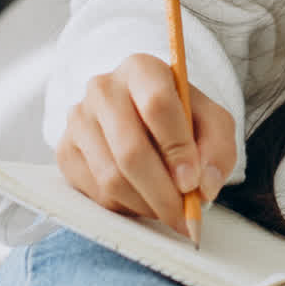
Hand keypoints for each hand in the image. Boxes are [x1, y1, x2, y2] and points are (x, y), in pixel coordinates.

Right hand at [55, 53, 236, 238]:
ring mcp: (78, 120)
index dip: (177, 148)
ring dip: (147, 205)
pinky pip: (96, 193)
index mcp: (142, 69)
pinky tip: (144, 201)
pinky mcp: (66, 151)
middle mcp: (103, 89)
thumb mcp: (211, 123)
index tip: (193, 182)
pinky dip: (127, 208)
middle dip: (163, 193)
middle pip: (130, 150)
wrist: (141, 118)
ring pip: (111, 177)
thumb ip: (218, 149)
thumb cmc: (180, 119)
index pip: (157, 105)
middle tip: (185, 216)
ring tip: (170, 211)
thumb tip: (203, 185)